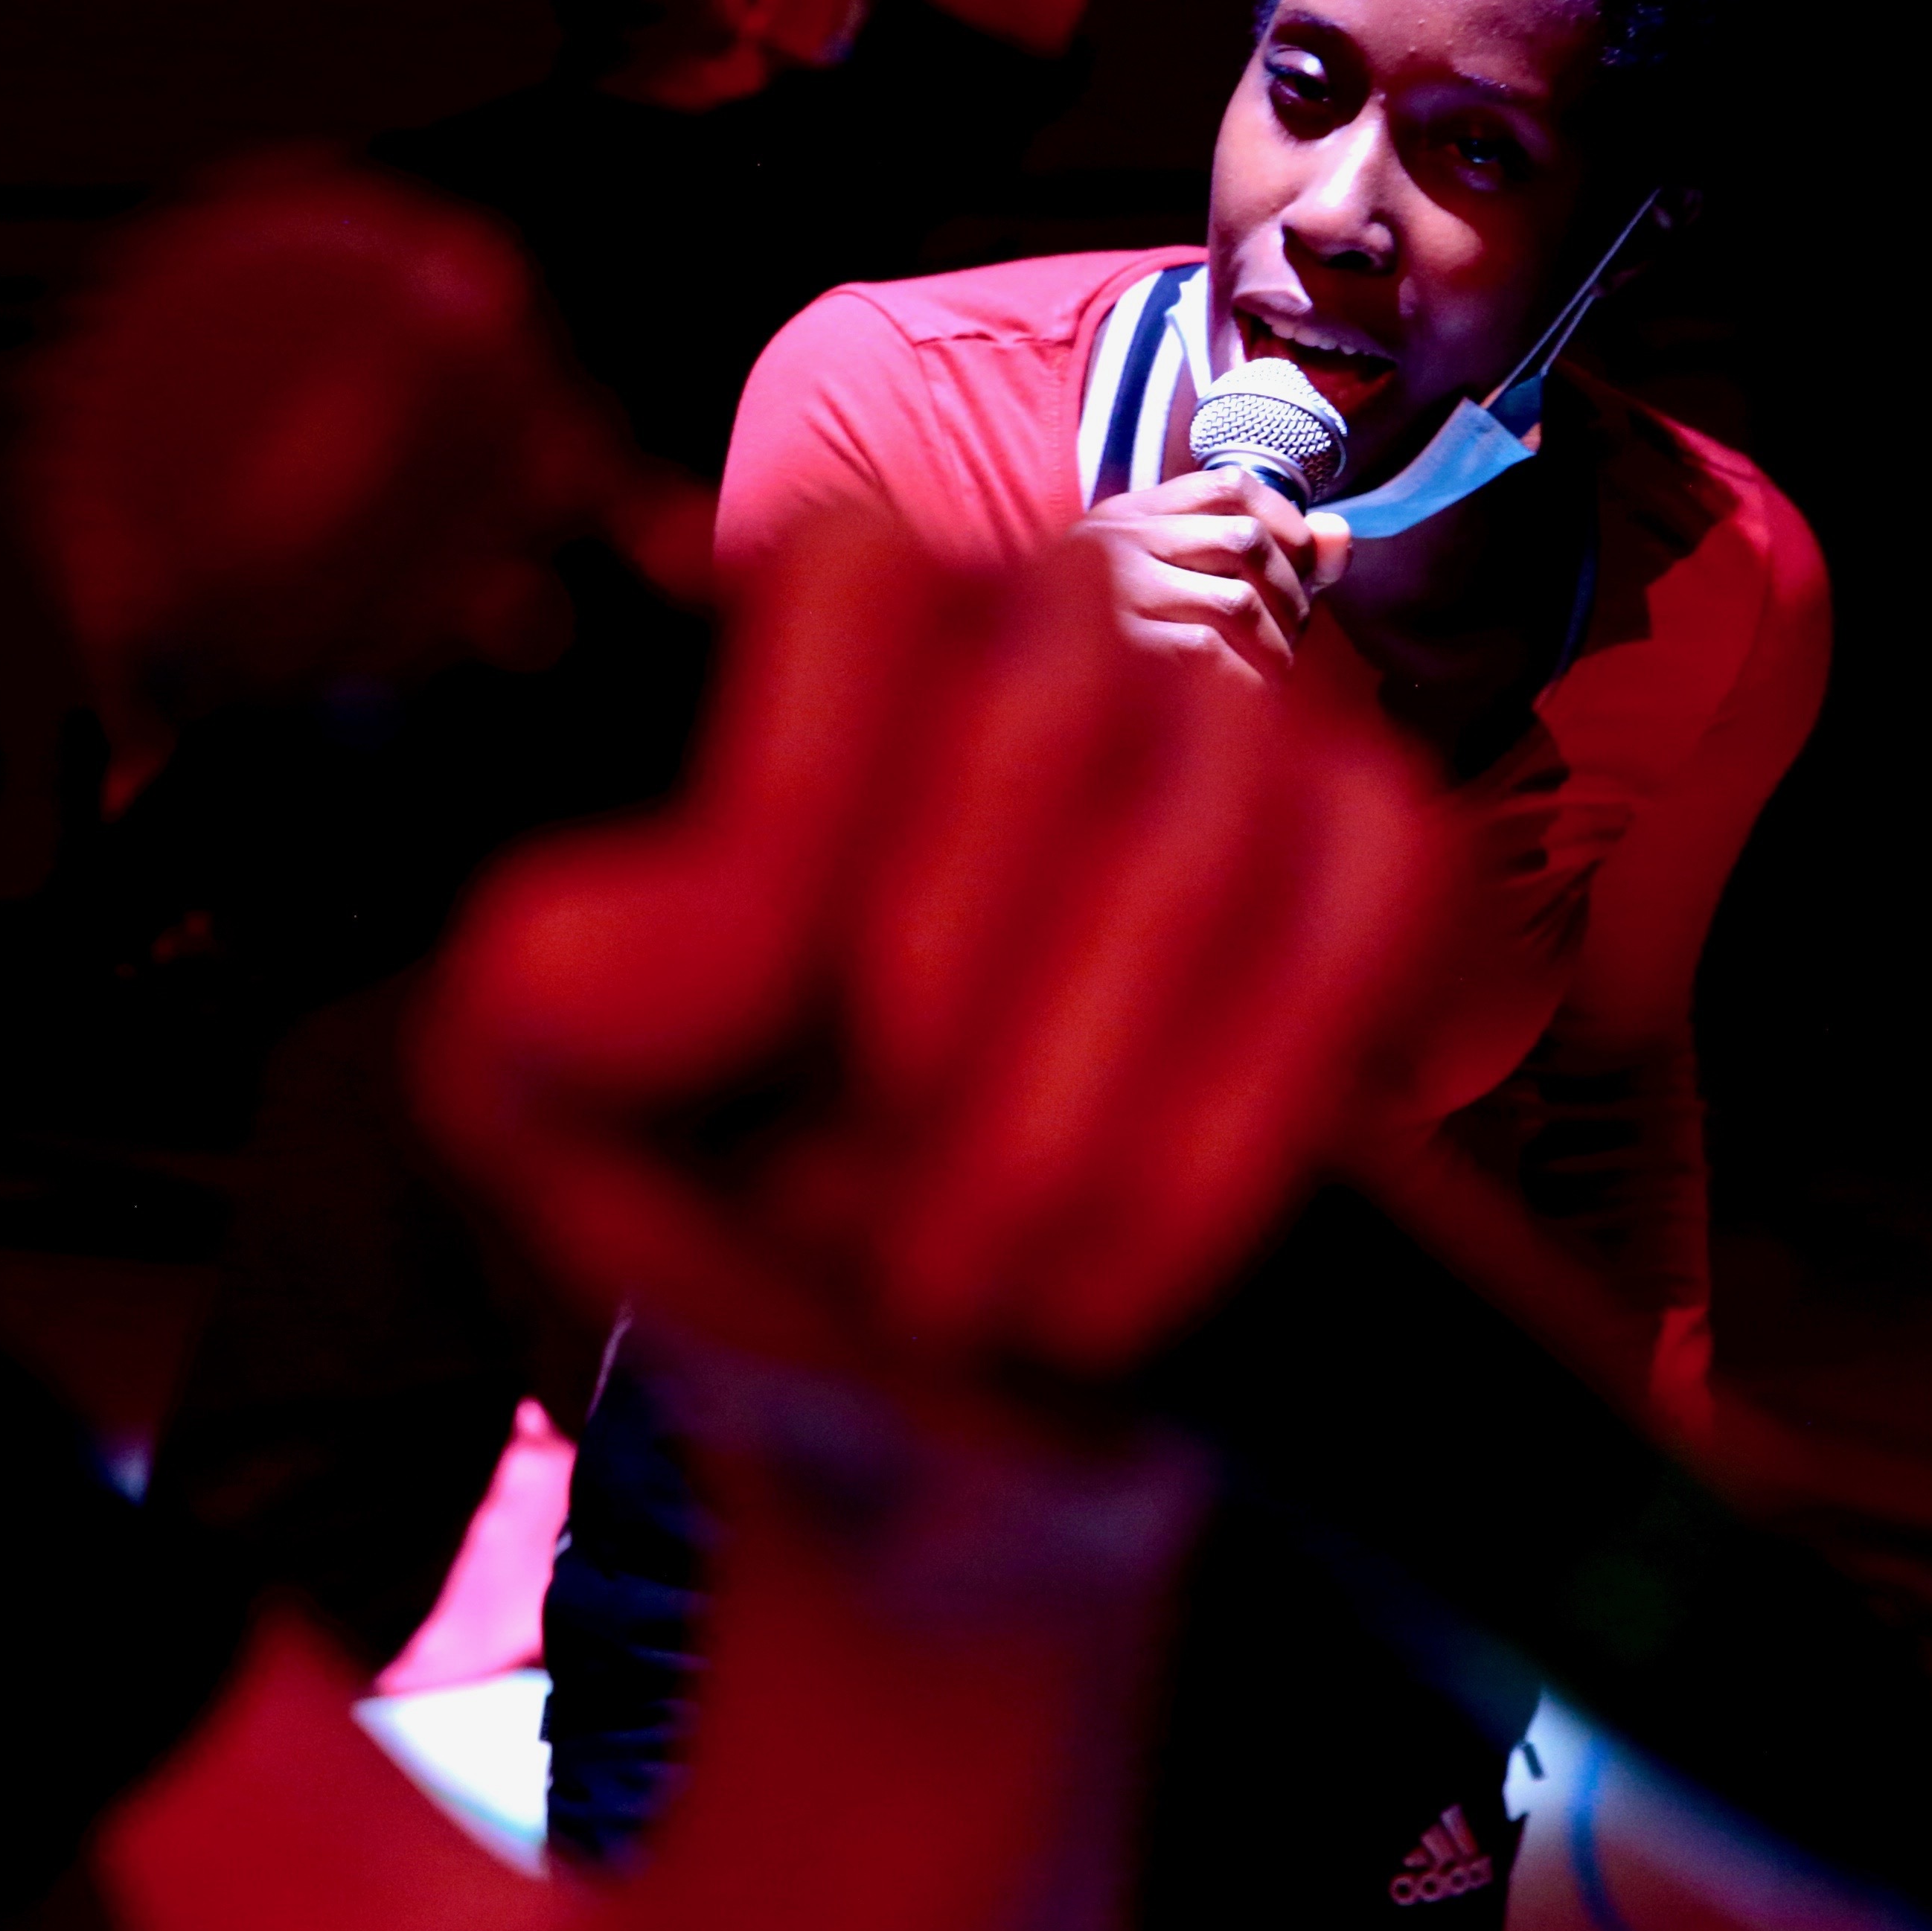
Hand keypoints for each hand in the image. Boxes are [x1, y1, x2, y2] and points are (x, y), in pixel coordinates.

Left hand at [415, 510, 1444, 1387]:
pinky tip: (1115, 1279)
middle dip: (955, 1036)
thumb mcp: (546, 1087)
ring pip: (1199, 844)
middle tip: (882, 1248)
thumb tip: (732, 940)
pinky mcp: (1385, 836)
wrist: (919, 1352)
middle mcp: (1055, 614)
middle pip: (1046, 716)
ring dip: (1077, 1124)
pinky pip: (1371, 908)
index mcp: (839, 619)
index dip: (813, 815)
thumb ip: (562, 982)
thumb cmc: (730, 1168)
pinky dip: (1234, 1131)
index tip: (770, 1049)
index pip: (856, 578)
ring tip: (971, 1292)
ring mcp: (1240, 710)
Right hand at [1072, 468, 1348, 687]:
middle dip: (1292, 591)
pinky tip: (1250, 698)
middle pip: (1244, 540)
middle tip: (1296, 635)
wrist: (1017, 689)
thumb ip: (1256, 552)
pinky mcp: (1117, 647)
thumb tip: (1341, 535)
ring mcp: (1115, 591)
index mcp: (1126, 515)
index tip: (1305, 564)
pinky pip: (1207, 652)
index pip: (1229, 485)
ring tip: (1280, 675)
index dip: (1286, 520)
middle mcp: (1117, 539)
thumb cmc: (1104, 643)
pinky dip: (1245, 678)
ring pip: (1236, 601)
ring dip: (1277, 644)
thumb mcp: (1166, 578)